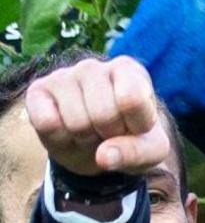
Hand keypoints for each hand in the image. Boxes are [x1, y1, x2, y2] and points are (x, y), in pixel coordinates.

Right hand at [25, 56, 168, 176]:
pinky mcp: (37, 91)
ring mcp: (63, 75)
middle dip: (108, 135)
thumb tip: (104, 156)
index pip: (132, 99)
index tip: (137, 127)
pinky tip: (67, 129)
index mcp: (129, 71)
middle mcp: (94, 66)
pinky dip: (60, 139)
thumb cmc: (130, 139)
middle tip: (109, 132)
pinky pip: (47, 124)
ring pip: (76, 122)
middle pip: (103, 114)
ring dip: (85, 139)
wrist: (97, 146)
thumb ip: (138, 153)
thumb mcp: (150, 150)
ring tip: (91, 131)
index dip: (136, 126)